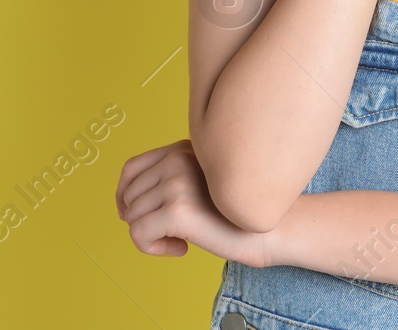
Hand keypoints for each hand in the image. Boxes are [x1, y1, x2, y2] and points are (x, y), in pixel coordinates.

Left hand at [115, 139, 274, 266]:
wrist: (274, 229)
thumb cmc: (237, 213)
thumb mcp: (200, 183)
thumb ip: (170, 179)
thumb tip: (123, 202)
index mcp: (183, 148)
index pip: (130, 169)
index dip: (124, 197)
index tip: (136, 218)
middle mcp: (177, 158)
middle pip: (129, 195)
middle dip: (142, 221)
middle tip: (171, 235)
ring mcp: (177, 182)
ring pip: (132, 217)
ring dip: (150, 237)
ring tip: (179, 241)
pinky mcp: (177, 210)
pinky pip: (138, 234)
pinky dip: (151, 248)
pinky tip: (181, 249)